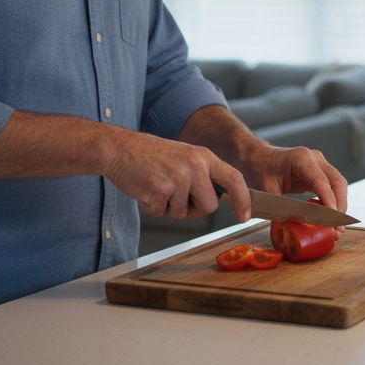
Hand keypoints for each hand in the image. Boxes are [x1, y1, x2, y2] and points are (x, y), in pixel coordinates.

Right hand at [102, 129, 252, 221]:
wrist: (119, 149)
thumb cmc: (151, 156)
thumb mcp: (185, 157)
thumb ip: (203, 174)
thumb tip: (219, 198)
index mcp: (204, 156)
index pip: (234, 178)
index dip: (242, 199)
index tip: (245, 215)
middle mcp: (195, 165)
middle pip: (209, 206)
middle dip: (194, 208)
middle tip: (175, 194)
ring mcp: (178, 178)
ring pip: (183, 213)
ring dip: (169, 207)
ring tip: (157, 185)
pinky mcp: (160, 190)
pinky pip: (163, 212)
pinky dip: (153, 206)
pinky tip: (146, 189)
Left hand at [240, 143, 349, 217]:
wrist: (259, 157)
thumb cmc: (261, 170)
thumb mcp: (267, 190)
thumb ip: (280, 208)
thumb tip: (289, 229)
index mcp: (301, 159)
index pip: (321, 181)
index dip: (329, 199)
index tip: (333, 218)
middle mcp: (315, 159)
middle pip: (337, 182)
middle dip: (340, 206)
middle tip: (337, 228)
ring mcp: (320, 164)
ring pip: (339, 184)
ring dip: (340, 205)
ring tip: (336, 226)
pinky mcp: (320, 171)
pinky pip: (333, 186)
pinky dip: (334, 201)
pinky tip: (330, 217)